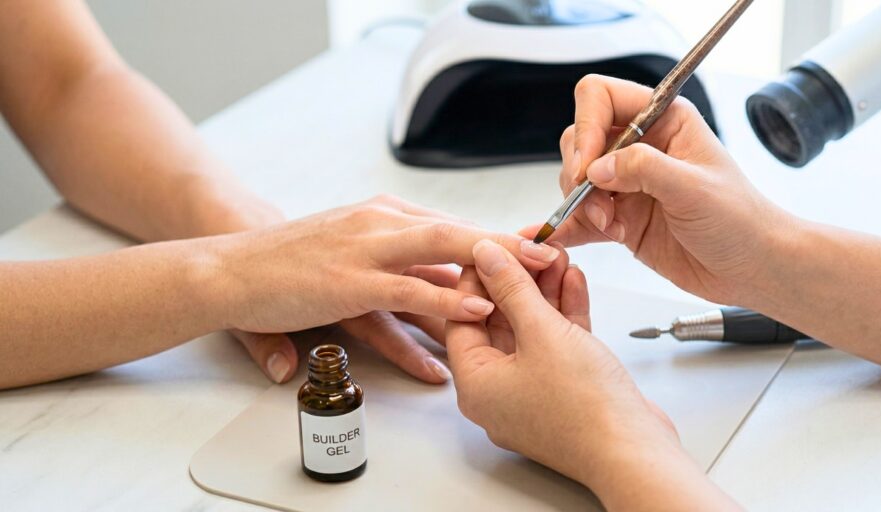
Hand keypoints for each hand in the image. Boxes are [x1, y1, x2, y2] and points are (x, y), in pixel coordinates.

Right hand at [203, 195, 560, 382]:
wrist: (229, 270)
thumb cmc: (292, 265)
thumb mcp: (355, 256)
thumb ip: (402, 269)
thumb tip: (447, 285)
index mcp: (384, 215)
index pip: (452, 224)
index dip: (497, 236)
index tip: (536, 245)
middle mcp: (380, 223)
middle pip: (458, 231)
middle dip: (509, 243)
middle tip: (554, 255)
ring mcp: (364, 250)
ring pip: (440, 250)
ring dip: (492, 263)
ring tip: (534, 278)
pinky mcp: (346, 283)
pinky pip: (406, 292)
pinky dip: (444, 300)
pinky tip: (474, 310)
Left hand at [446, 240, 681, 496]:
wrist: (634, 452)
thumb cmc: (584, 408)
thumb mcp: (541, 332)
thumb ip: (512, 289)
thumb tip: (487, 256)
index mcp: (476, 385)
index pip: (463, 318)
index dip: (478, 279)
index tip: (494, 248)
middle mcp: (499, 392)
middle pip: (499, 322)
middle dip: (519, 281)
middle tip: (531, 248)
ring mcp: (533, 393)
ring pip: (532, 331)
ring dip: (545, 292)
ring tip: (557, 255)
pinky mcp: (565, 392)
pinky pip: (556, 345)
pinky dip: (564, 314)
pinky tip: (574, 282)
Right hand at [522, 75, 795, 305]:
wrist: (752, 267)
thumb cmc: (741, 221)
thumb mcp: (695, 188)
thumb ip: (644, 169)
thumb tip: (598, 167)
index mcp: (664, 121)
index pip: (603, 98)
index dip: (587, 127)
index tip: (587, 165)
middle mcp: (642, 147)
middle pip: (581, 139)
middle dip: (580, 173)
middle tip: (597, 203)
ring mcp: (628, 184)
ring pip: (576, 180)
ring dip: (580, 204)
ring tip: (608, 226)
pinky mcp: (621, 219)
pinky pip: (581, 218)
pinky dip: (568, 227)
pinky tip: (561, 237)